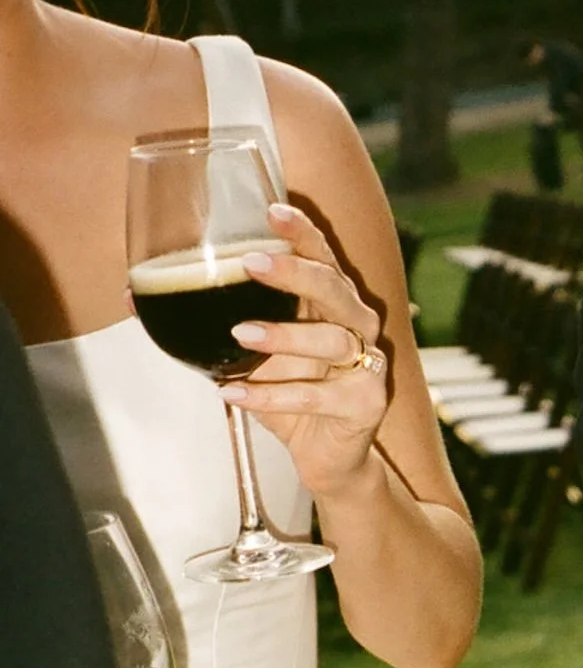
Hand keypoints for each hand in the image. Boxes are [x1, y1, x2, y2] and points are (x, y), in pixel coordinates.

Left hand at [219, 203, 387, 498]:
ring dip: (284, 335)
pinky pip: (317, 396)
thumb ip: (206, 324)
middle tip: (252, 263)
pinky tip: (234, 394)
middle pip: (332, 287)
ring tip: (240, 333)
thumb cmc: (292, 393)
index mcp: (331, 302)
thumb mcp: (246, 355)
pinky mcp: (365, 403)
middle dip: (293, 272)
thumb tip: (131, 295)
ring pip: (330, 340)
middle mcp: (355, 324)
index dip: (301, 233)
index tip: (271, 210)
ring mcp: (366, 364)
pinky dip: (272, 397)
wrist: (327, 457)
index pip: (321, 256)